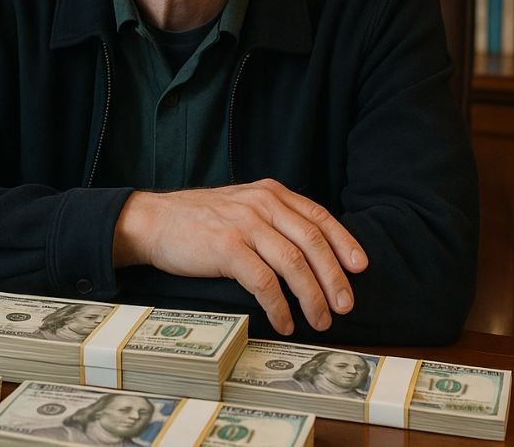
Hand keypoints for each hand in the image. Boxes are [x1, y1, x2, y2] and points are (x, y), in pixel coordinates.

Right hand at [112, 179, 368, 334]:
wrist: (153, 221)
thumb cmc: (198, 220)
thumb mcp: (242, 206)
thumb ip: (273, 219)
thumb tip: (310, 251)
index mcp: (270, 193)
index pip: (317, 216)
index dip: (343, 242)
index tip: (360, 267)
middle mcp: (262, 204)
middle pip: (312, 242)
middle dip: (334, 277)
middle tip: (346, 305)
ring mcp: (245, 224)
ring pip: (293, 263)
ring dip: (312, 297)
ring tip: (321, 320)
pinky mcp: (227, 248)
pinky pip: (264, 282)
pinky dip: (279, 306)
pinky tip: (285, 321)